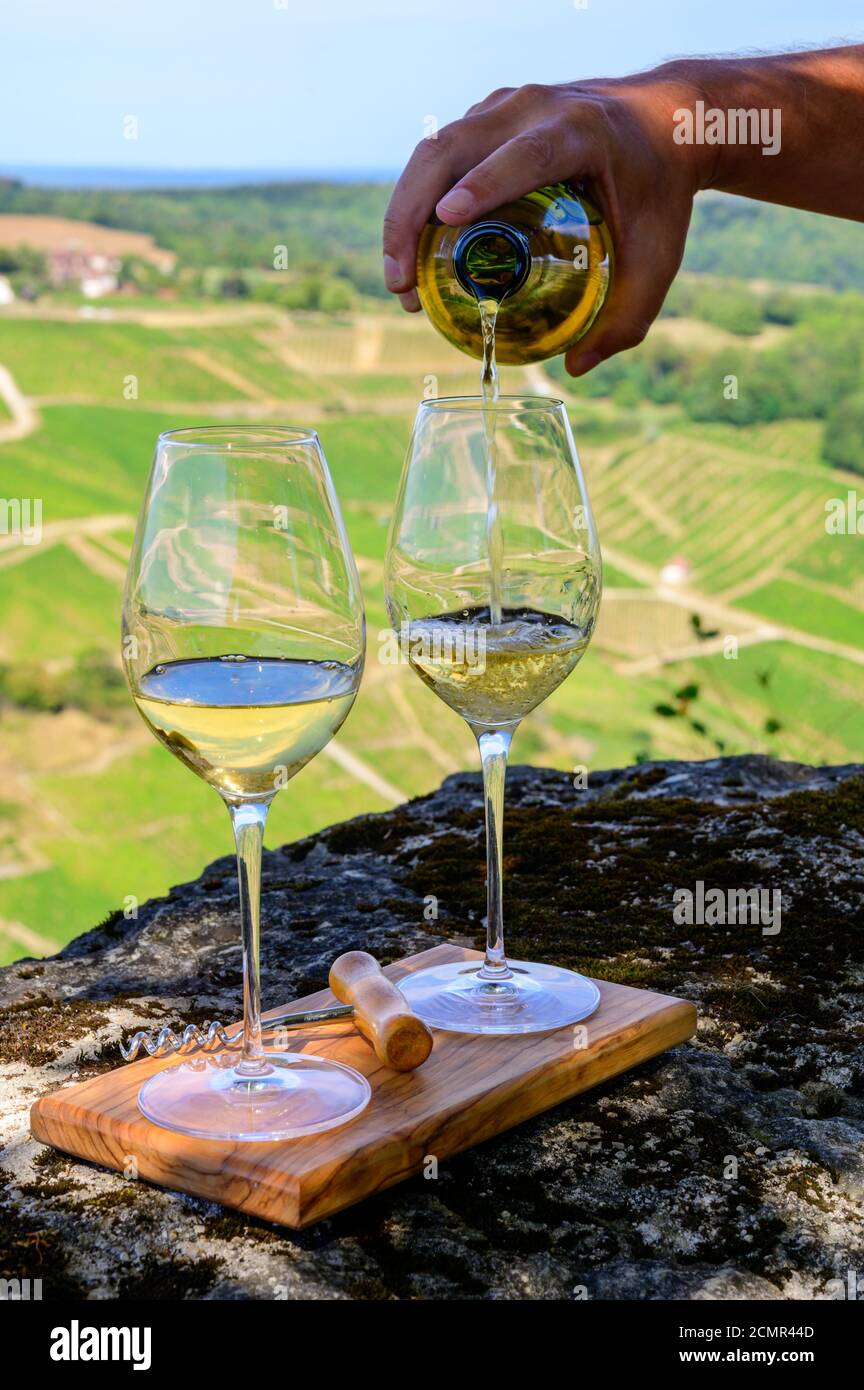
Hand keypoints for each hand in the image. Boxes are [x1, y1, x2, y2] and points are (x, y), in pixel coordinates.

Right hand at [382, 67, 707, 375]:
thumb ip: (626, 318)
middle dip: (412, 214)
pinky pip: (439, 154)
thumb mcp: (658, 259)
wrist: (666, 121)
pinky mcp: (489, 115)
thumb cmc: (661, 193)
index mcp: (581, 131)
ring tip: (398, 279)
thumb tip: (576, 367)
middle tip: (401, 283)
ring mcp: (506, 105)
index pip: (525, 154)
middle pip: (454, 149)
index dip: (484, 184)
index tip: (448, 219)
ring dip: (403, 211)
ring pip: (434, 150)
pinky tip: (413, 251)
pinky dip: (416, 199)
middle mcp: (536, 107)